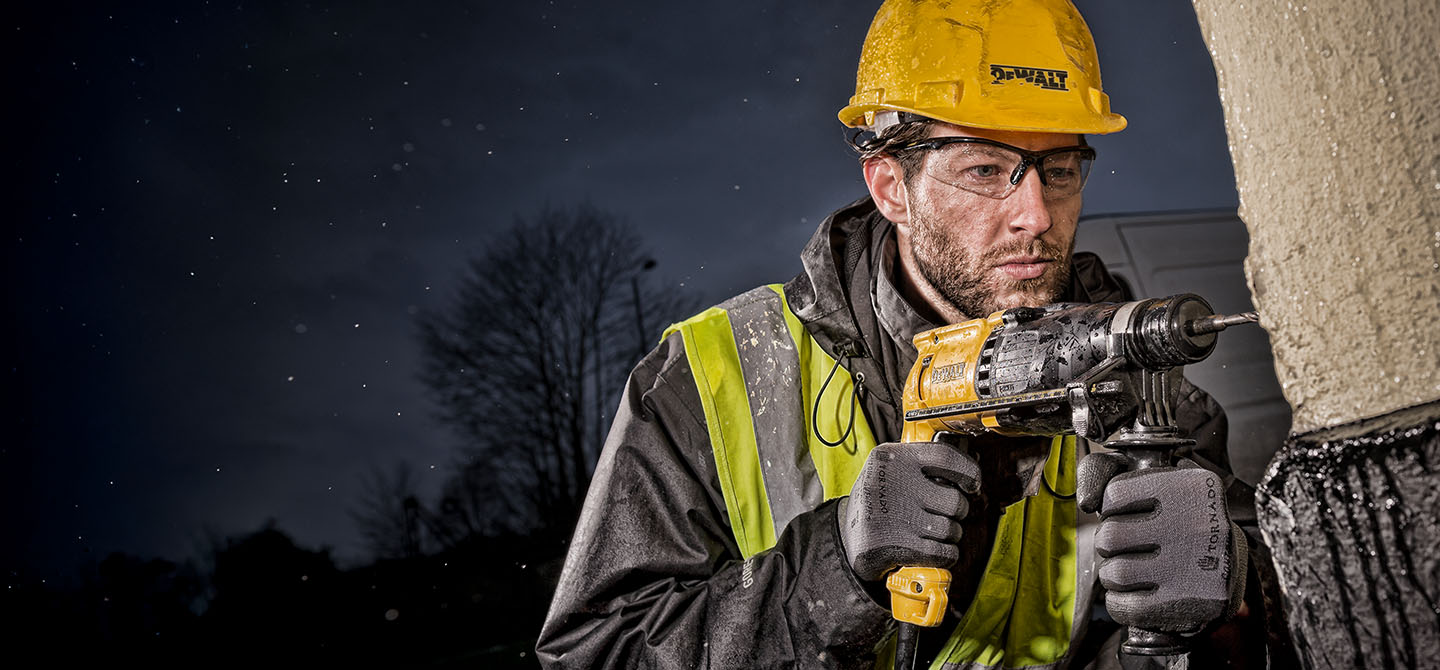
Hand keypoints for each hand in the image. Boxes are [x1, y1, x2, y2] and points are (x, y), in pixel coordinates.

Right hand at [838, 441, 980, 581]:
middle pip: (954, 500)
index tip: (972, 484)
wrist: (846, 536)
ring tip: (928, 531)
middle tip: (941, 513)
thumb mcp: (888, 470)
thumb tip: (967, 476)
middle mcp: (893, 483)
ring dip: (948, 535)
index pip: (946, 457)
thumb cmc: (877, 501)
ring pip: (951, 529)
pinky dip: (946, 555)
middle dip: (957, 512)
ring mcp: (895, 516)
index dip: (968, 472)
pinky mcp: (897, 546)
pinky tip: (932, 548)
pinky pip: (944, 552)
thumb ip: (920, 466)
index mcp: (892, 458)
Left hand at [1077, 453, 1247, 633]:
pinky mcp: (1186, 606)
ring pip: (1114, 573)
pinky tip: (1137, 593)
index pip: (1116, 493)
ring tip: (1132, 570)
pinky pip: (1124, 606)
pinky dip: (1121, 602)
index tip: (1127, 514)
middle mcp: (1197, 526)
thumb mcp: (1158, 483)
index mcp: (1193, 488)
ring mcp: (1193, 568)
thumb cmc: (1179, 521)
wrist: (1229, 569)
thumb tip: (1087, 501)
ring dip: (1114, 574)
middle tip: (1127, 546)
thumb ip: (1107, 472)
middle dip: (1109, 543)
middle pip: (1110, 535)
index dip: (1112, 508)